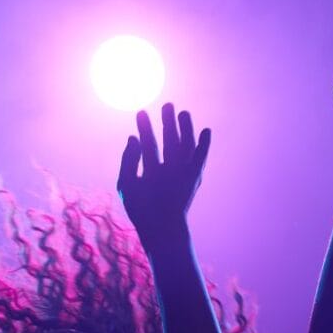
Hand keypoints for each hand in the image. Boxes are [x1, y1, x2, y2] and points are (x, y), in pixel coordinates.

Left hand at [117, 103, 210, 240]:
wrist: (158, 228)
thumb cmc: (140, 210)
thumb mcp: (126, 183)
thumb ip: (128, 160)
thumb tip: (133, 137)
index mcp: (152, 170)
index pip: (149, 143)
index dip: (145, 128)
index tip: (141, 112)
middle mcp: (168, 169)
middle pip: (169, 140)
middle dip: (168, 123)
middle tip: (167, 104)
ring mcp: (181, 173)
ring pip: (185, 146)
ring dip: (185, 129)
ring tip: (182, 112)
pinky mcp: (193, 178)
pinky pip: (199, 159)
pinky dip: (204, 145)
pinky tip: (205, 131)